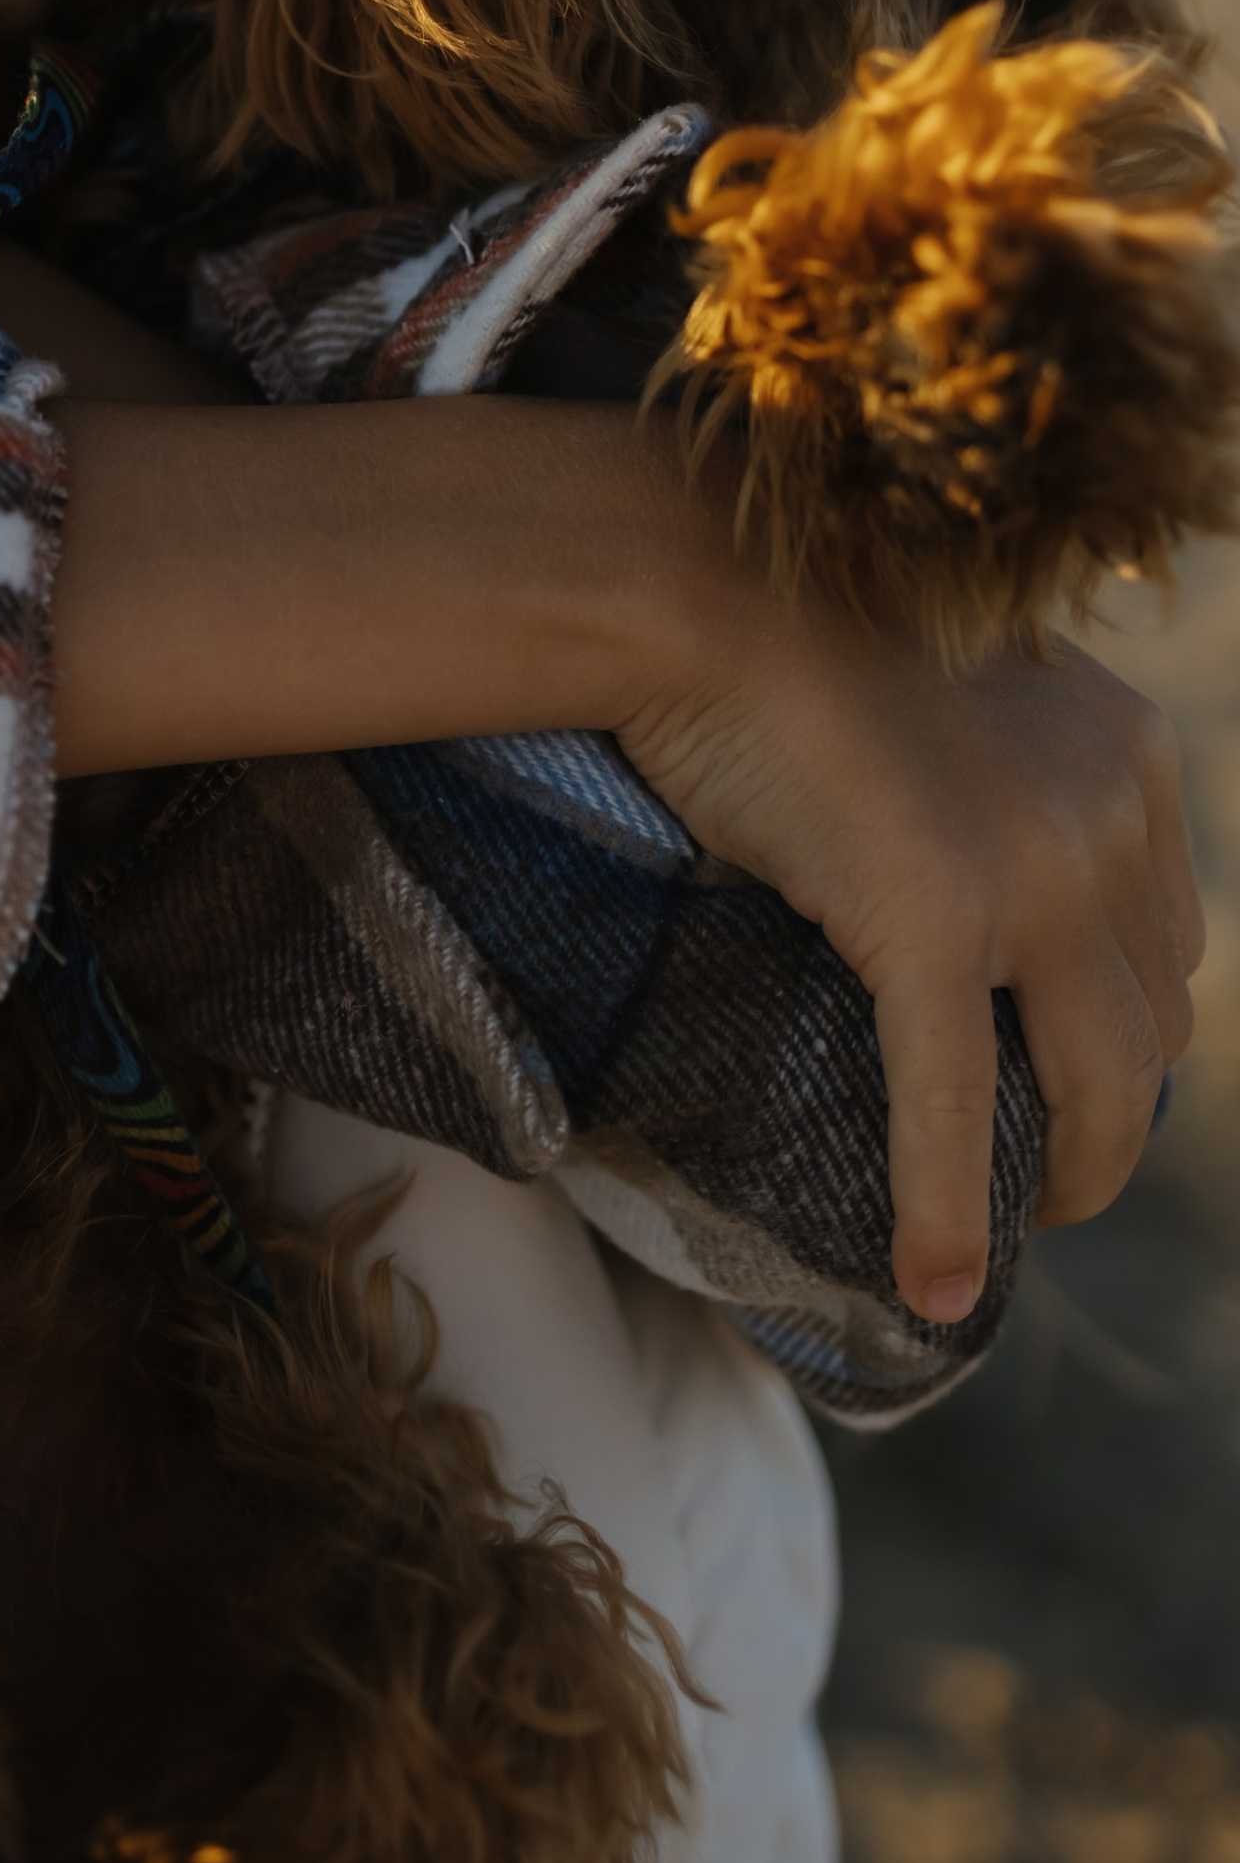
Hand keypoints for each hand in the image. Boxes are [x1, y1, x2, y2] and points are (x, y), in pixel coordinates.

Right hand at [615, 611, 1199, 1322]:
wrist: (693, 577)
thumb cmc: (783, 623)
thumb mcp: (946, 695)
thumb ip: (992, 778)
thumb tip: (958, 866)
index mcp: (1126, 752)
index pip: (1169, 939)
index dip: (1121, 1031)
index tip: (1062, 1076)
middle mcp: (1110, 809)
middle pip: (1151, 1023)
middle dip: (1107, 1119)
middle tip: (1042, 1177)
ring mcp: (1031, 868)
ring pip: (1098, 1083)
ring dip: (1067, 1178)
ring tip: (1009, 1229)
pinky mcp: (934, 916)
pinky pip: (957, 1100)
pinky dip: (951, 1205)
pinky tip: (932, 1284)